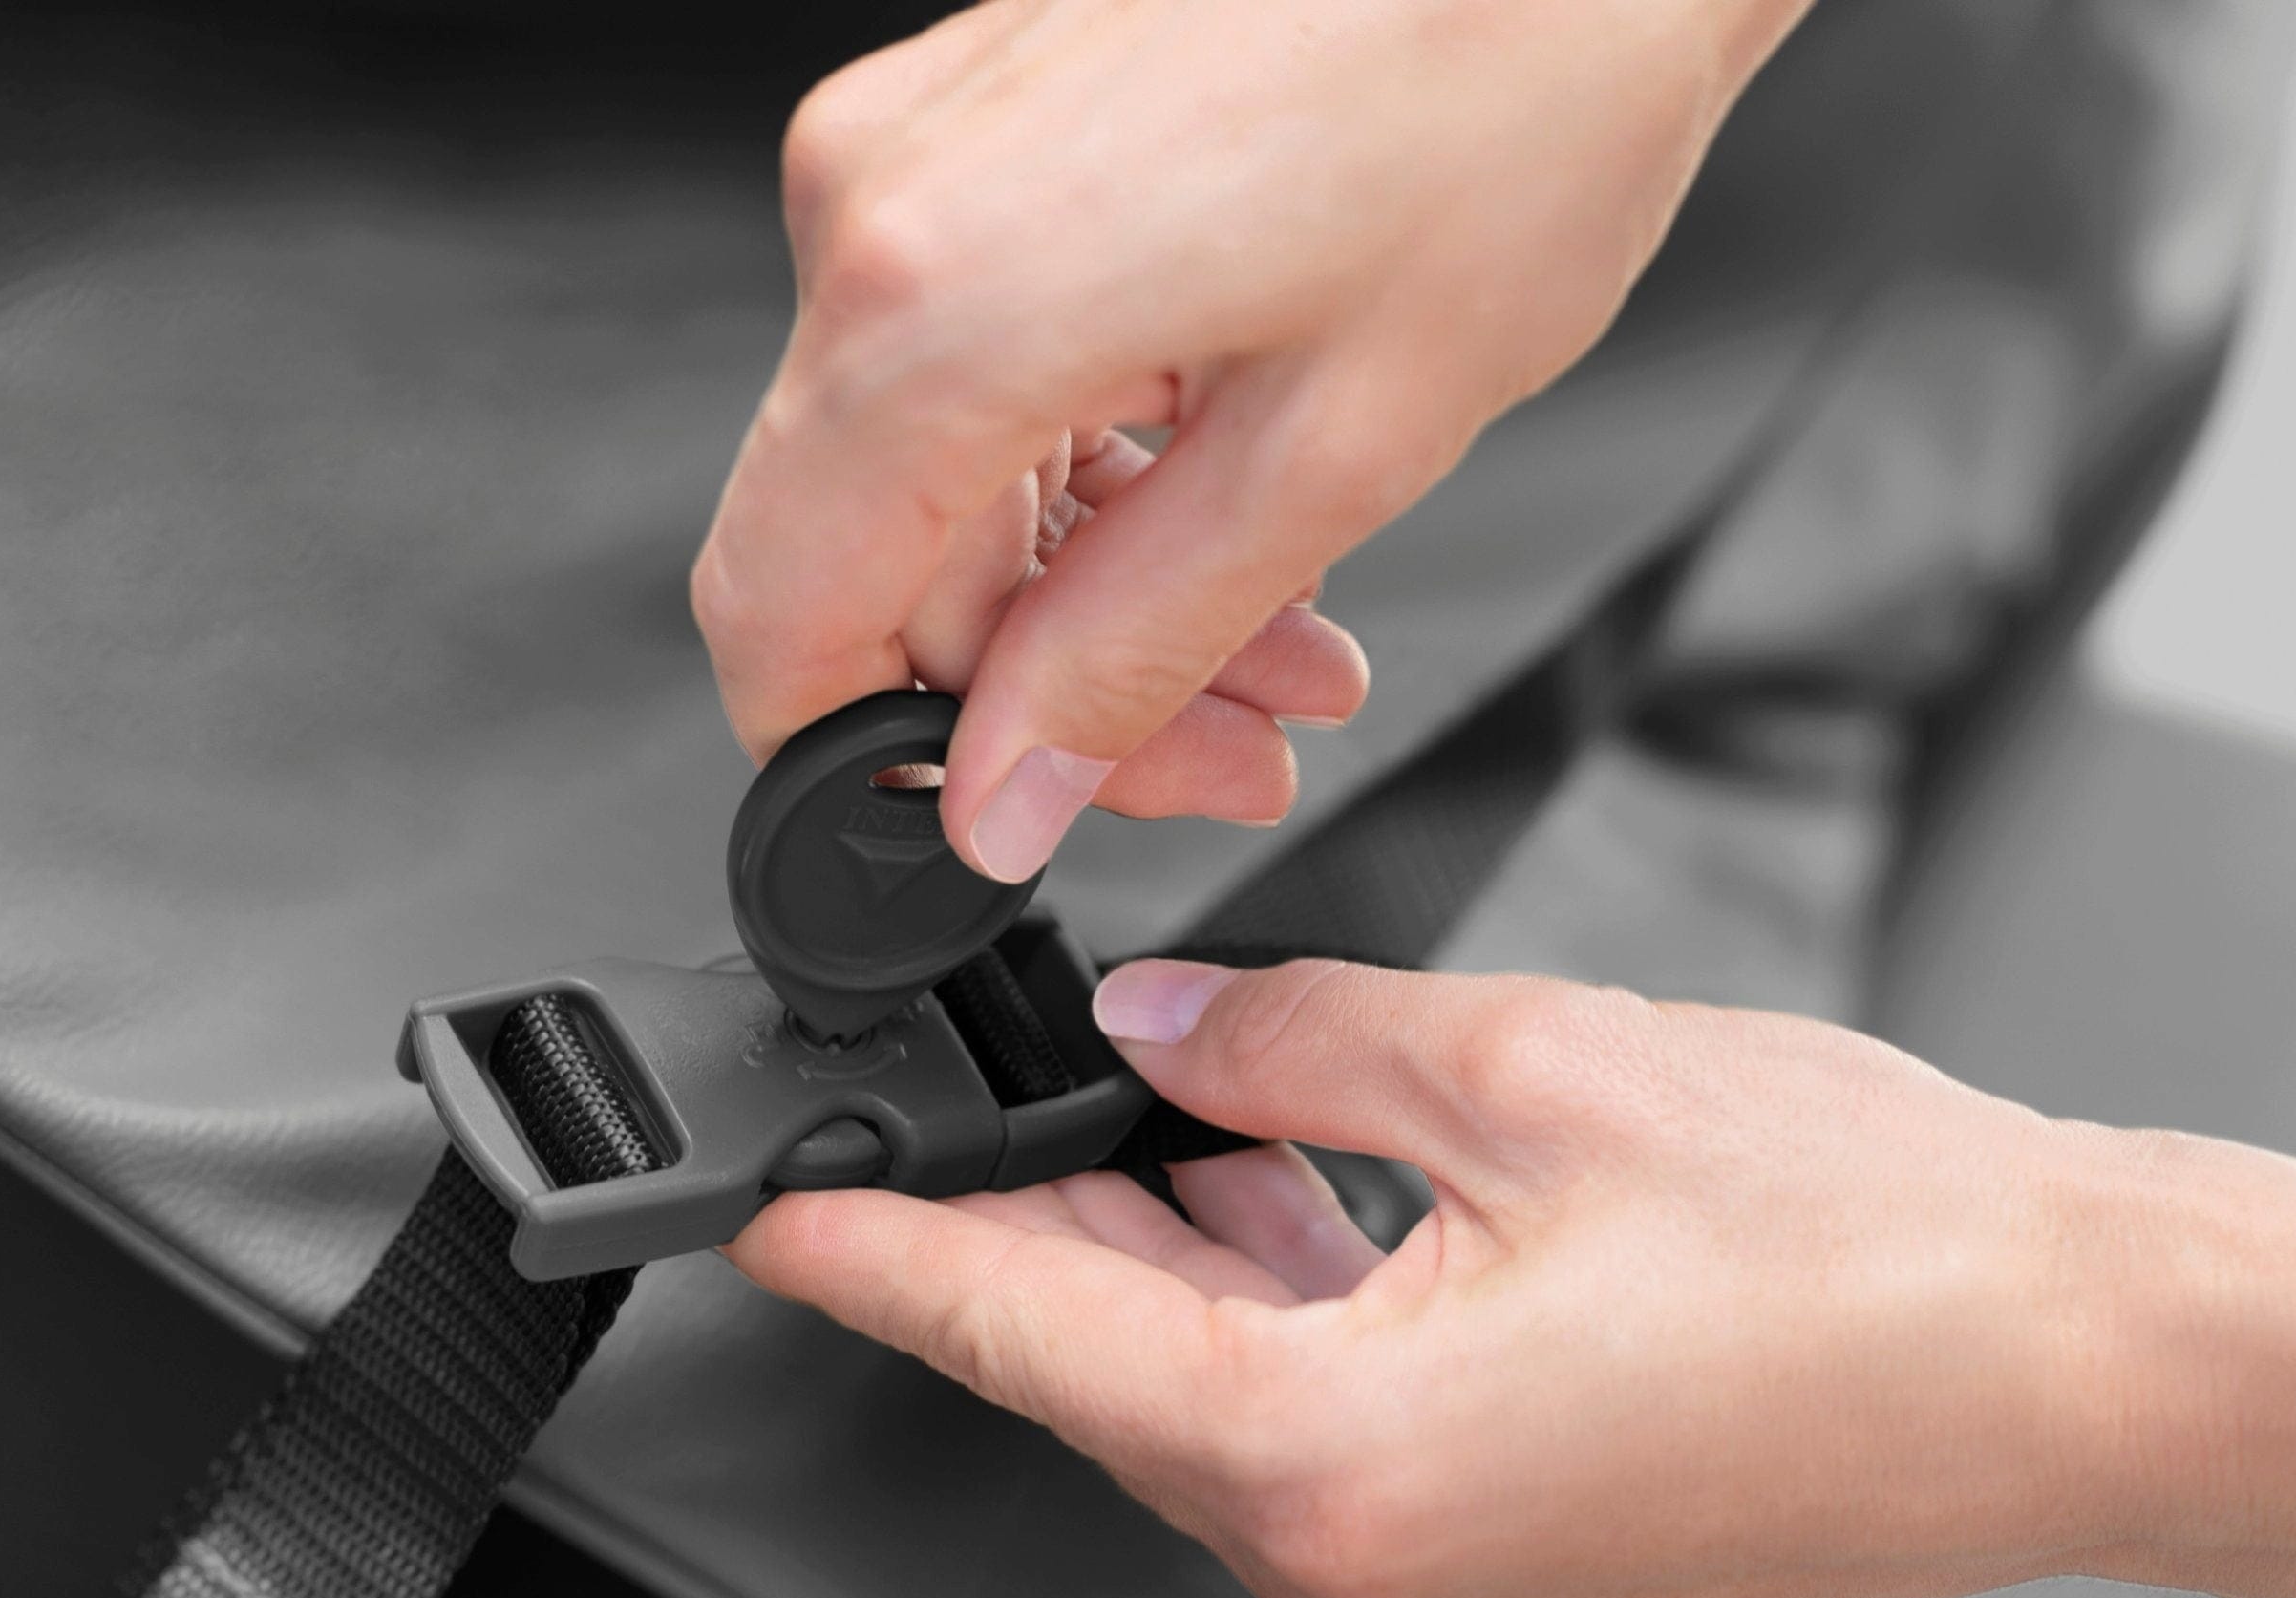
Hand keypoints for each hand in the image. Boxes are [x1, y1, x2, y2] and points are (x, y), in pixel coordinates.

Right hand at [693, 0, 1812, 880]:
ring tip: (1288, 647)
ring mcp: (933, 144)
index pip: (783, 616)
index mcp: (937, 299)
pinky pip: (990, 354)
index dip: (878, 766)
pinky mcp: (997, 117)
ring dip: (1101, 587)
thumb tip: (1009, 789)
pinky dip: (1106, 460)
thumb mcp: (1340, 447)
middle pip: (880, 552)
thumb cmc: (1512, 82)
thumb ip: (1136, 650)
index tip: (1004, 817)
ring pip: (946, 465)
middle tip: (1230, 750)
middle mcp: (885, 205)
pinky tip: (1248, 507)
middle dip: (1048, 688)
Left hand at [730, 959, 2295, 1597]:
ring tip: (1137, 1107)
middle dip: (1028, 1223)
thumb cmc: (1860, 1239)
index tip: (764, 1208)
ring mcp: (1410, 1593)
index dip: (870, 1252)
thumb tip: (1163, 1027)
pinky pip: (1296, 1435)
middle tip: (971, 1089)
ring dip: (1152, 1260)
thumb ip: (1288, 1039)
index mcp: (1331, 1457)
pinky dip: (1258, 1312)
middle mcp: (1348, 1569)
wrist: (2070, 1363)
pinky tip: (1260, 1192)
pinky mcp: (1469, 1569)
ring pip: (1195, 1400)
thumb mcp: (1523, 1066)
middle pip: (1098, 1372)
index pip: (1022, 1334)